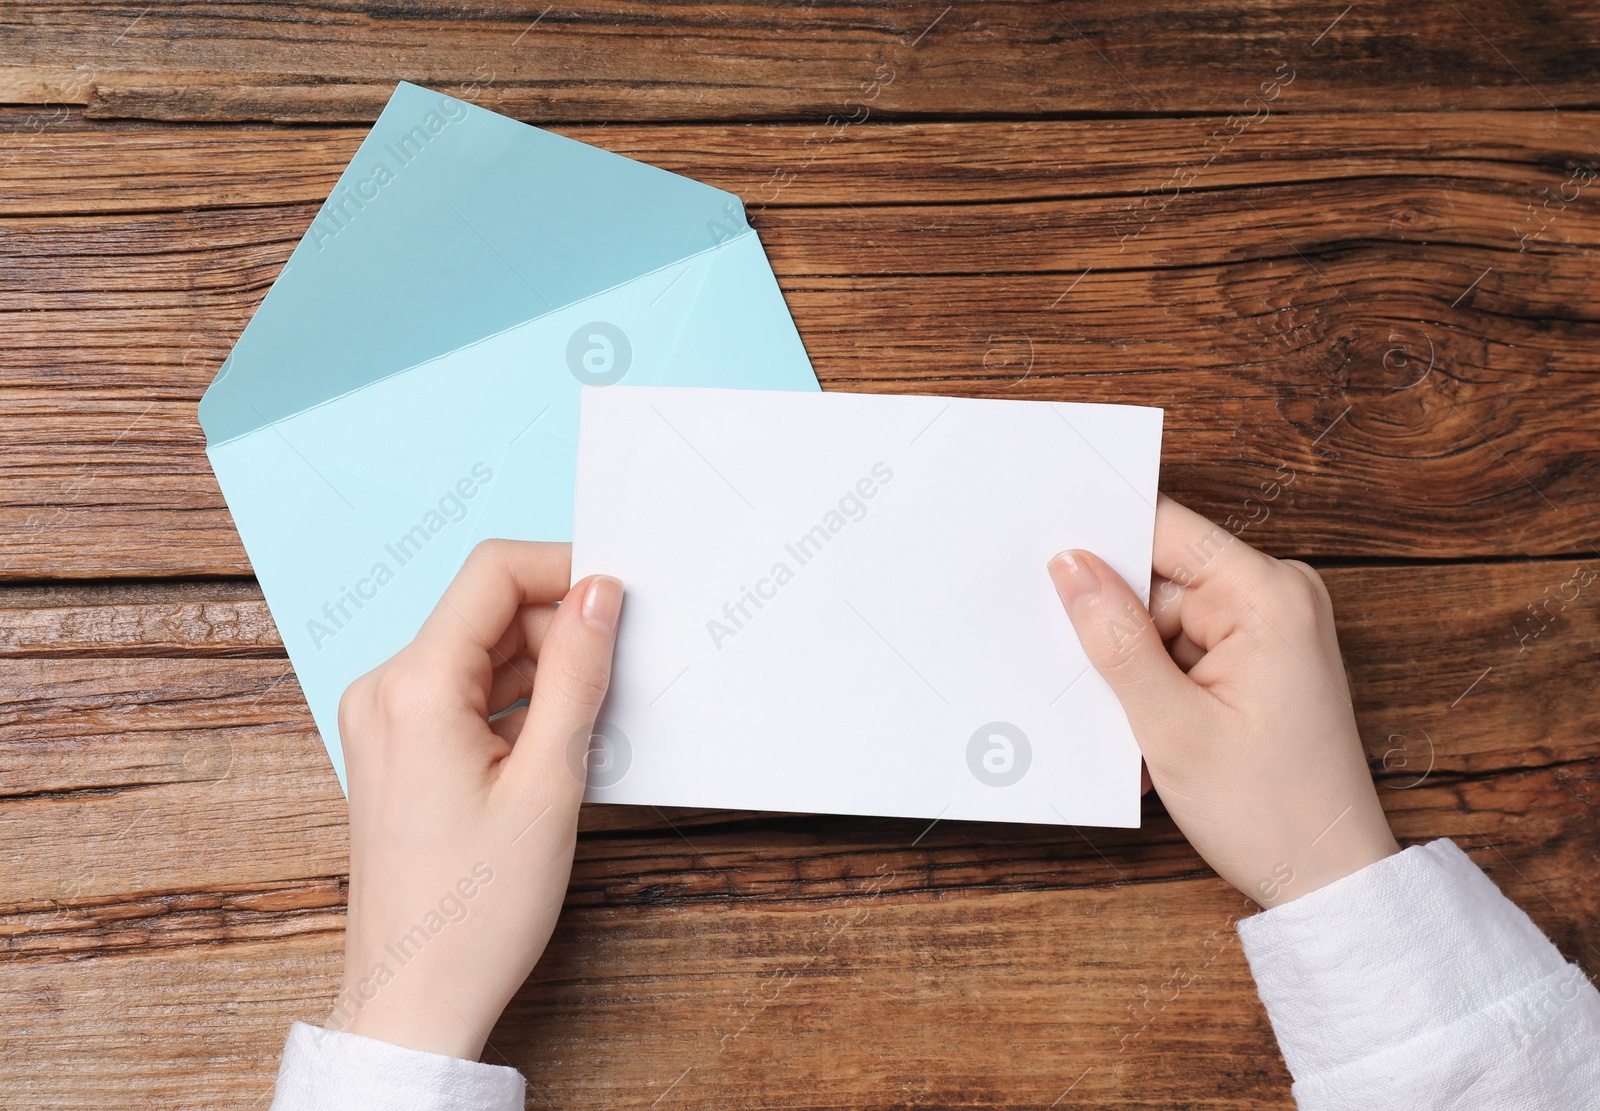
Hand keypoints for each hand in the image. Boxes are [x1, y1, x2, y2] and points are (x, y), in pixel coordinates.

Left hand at [327, 540, 621, 1058]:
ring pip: (480, 654)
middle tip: (619, 674)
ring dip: (543, 672)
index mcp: (413, 687)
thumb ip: (578, 674)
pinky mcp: (396, 750)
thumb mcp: (550, 781)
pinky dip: (517, 705)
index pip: (492, 573)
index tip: (619, 597)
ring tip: (590, 727)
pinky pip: (465, 696)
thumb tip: (600, 595)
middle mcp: (385, 691)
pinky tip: (556, 748)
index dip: (563, 569)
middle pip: (487, 613)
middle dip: (559, 630)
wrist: (416, 999)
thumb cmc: (477, 908)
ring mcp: (384, 721)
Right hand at [1049, 495, 1397, 907]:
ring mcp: (1271, 628)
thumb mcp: (1172, 726)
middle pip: (1159, 575)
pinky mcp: (1260, 657)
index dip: (1100, 540)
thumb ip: (1115, 638)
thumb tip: (1070, 565)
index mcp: (1269, 595)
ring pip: (1162, 616)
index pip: (1164, 529)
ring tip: (1136, 722)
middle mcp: (1278, 596)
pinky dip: (1156, 683)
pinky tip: (1153, 729)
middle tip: (1089, 676)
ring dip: (1133, 664)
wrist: (1328, 879)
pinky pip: (1183, 645)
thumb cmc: (1270, 811)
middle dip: (1113, 621)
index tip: (1041, 556)